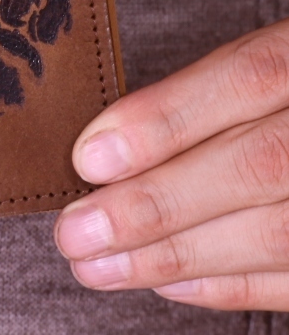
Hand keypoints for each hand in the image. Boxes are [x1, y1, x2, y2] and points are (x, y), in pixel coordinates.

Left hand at [55, 19, 288, 309]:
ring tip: (96, 266)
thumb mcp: (268, 60)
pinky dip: (229, 284)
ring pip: (277, 232)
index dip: (165, 119)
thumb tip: (107, 146)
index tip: (89, 158)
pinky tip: (165, 281)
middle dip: (155, 205)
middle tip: (74, 231)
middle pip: (257, 165)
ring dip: (175, 254)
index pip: (247, 77)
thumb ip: (205, 93)